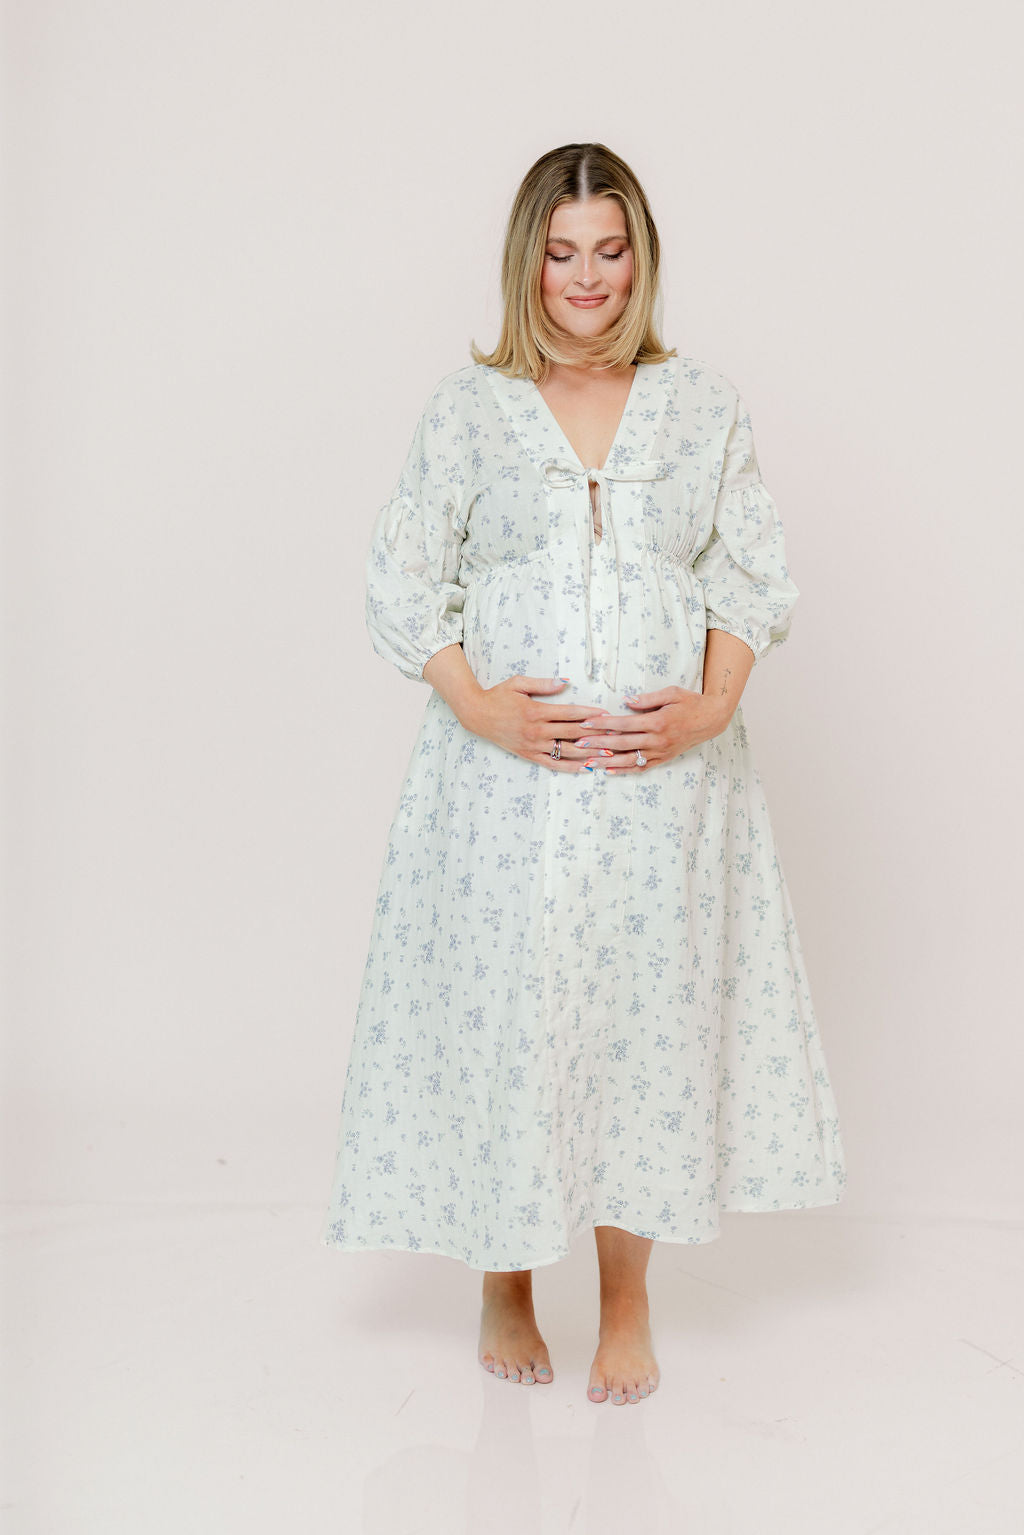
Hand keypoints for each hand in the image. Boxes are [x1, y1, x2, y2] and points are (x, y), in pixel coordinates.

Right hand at [458, 675, 613, 772]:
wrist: (477, 715)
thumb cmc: (499, 695)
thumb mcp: (518, 683)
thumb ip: (543, 683)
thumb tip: (565, 682)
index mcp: (536, 711)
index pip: (569, 713)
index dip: (589, 714)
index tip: (606, 714)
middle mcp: (536, 731)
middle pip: (572, 733)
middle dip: (596, 735)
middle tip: (616, 736)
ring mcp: (533, 745)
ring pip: (566, 752)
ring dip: (588, 753)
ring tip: (608, 754)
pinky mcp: (529, 755)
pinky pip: (553, 764)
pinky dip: (570, 767)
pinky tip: (586, 768)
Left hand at [571, 685, 732, 771]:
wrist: (711, 720)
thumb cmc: (690, 702)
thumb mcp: (671, 693)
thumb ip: (648, 698)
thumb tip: (627, 700)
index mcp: (658, 721)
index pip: (624, 723)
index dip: (603, 724)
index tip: (586, 723)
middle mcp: (658, 740)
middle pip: (622, 743)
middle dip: (598, 743)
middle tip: (578, 743)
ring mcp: (660, 752)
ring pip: (629, 759)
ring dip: (606, 761)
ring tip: (587, 761)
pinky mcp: (663, 759)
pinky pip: (641, 767)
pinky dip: (624, 770)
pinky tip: (608, 771)